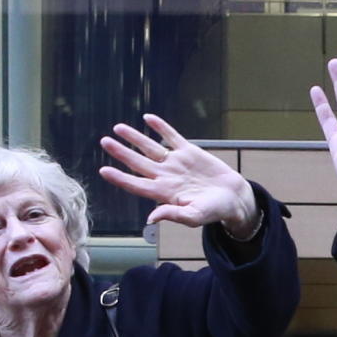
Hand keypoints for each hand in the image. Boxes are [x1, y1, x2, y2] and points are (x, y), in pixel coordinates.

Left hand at [101, 116, 257, 235]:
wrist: (233, 197)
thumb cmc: (214, 211)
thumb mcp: (194, 217)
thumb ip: (173, 215)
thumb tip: (151, 218)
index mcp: (164, 193)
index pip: (136, 184)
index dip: (119, 178)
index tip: (103, 170)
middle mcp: (165, 176)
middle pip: (137, 162)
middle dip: (120, 152)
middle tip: (104, 142)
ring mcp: (176, 162)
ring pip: (150, 147)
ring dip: (134, 138)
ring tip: (118, 128)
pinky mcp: (189, 152)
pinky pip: (171, 136)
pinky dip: (160, 127)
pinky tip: (148, 118)